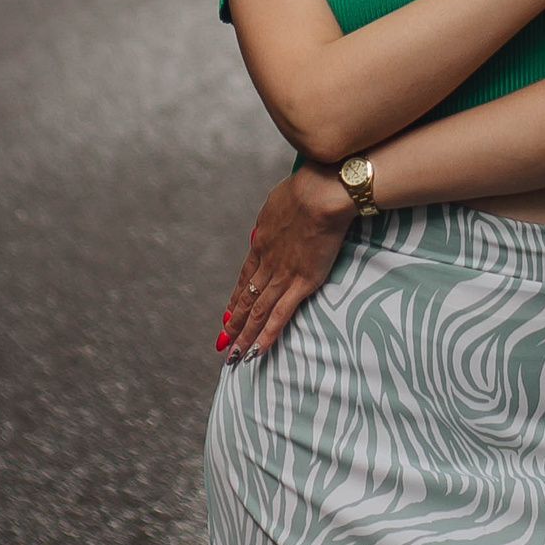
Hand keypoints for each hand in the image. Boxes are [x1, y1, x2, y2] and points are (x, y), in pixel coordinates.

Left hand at [218, 168, 353, 363]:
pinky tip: (256, 351)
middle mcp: (266, 262)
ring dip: (244, 336)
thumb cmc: (306, 188)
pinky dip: (267, 335)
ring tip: (234, 356)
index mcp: (261, 241)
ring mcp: (282, 274)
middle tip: (223, 344)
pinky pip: (280, 314)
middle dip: (234, 323)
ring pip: (257, 312)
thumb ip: (276, 219)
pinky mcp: (302, 282)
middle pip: (246, 299)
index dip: (235, 298)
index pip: (244, 277)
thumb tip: (275, 221)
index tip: (228, 314)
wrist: (320, 192)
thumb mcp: (279, 202)